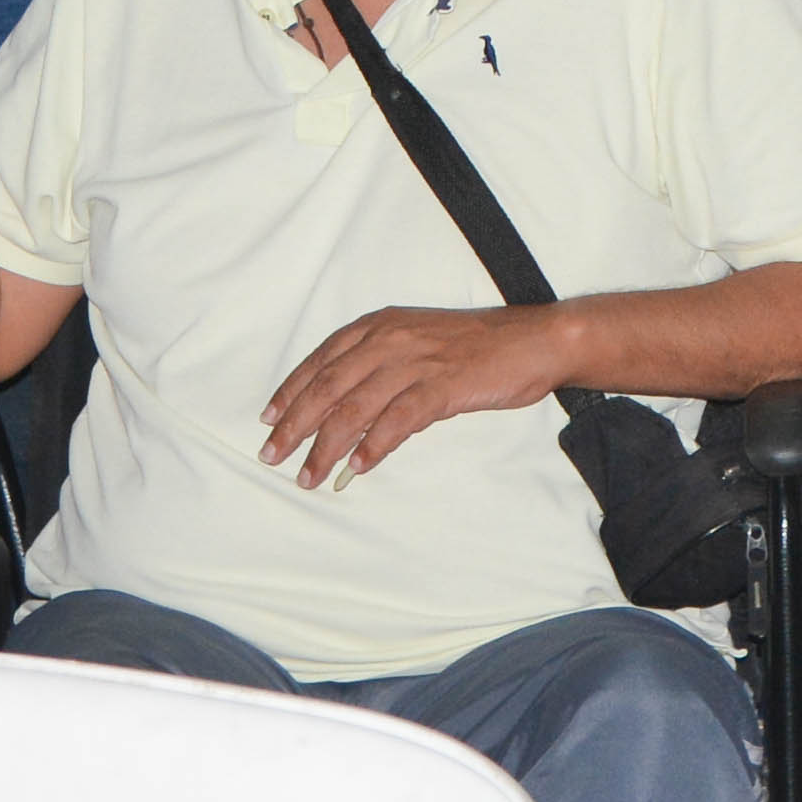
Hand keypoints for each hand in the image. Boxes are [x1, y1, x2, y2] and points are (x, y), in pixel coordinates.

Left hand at [259, 302, 566, 487]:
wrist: (532, 340)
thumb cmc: (476, 346)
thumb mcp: (417, 344)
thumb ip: (380, 369)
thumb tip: (348, 416)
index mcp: (379, 326)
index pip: (321, 361)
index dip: (290, 391)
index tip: (268, 419)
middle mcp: (390, 340)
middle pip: (328, 386)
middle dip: (295, 425)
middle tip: (273, 455)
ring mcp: (416, 362)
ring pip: (356, 408)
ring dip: (327, 446)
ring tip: (309, 475)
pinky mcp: (443, 386)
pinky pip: (399, 419)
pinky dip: (374, 446)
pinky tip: (357, 468)